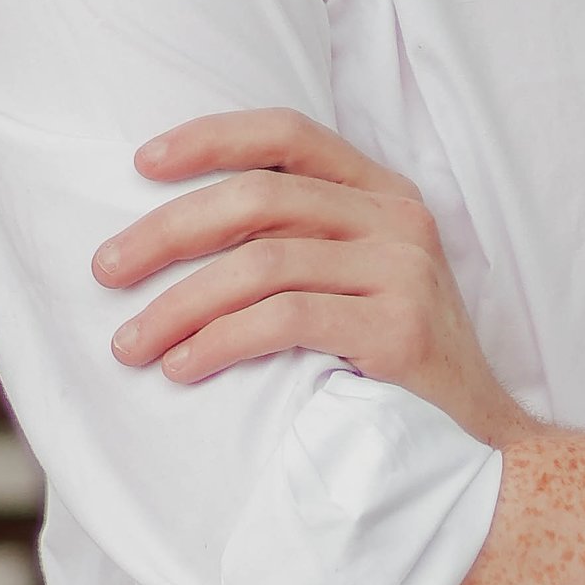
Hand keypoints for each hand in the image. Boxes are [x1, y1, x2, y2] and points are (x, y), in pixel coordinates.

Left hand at [92, 110, 527, 450]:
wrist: (480, 450)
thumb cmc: (396, 370)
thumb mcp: (358, 284)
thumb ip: (300, 245)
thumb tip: (177, 236)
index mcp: (384, 194)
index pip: (290, 134)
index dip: (212, 137)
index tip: (141, 162)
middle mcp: (399, 219)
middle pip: (260, 197)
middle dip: (168, 231)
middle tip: (105, 270)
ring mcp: (405, 271)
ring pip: (263, 262)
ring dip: (179, 303)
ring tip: (130, 344)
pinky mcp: (401, 330)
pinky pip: (286, 320)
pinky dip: (220, 341)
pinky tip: (182, 368)